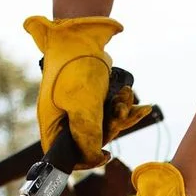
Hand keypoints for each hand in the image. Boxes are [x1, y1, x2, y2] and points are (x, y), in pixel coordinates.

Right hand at [24, 16, 152, 168]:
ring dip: (120, 115)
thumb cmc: (76, 67)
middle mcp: (63, 119)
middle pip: (88, 143)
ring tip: (126, 96)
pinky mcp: (92, 100)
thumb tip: (94, 159)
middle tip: (118, 112)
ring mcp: (77, 109)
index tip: (105, 156)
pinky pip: (110, 112)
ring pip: (103, 127)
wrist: (81, 34)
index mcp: (52, 123)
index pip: (64, 155)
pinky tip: (142, 105)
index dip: (85, 160)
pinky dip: (124, 107)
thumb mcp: (83, 105)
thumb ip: (87, 135)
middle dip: (110, 129)